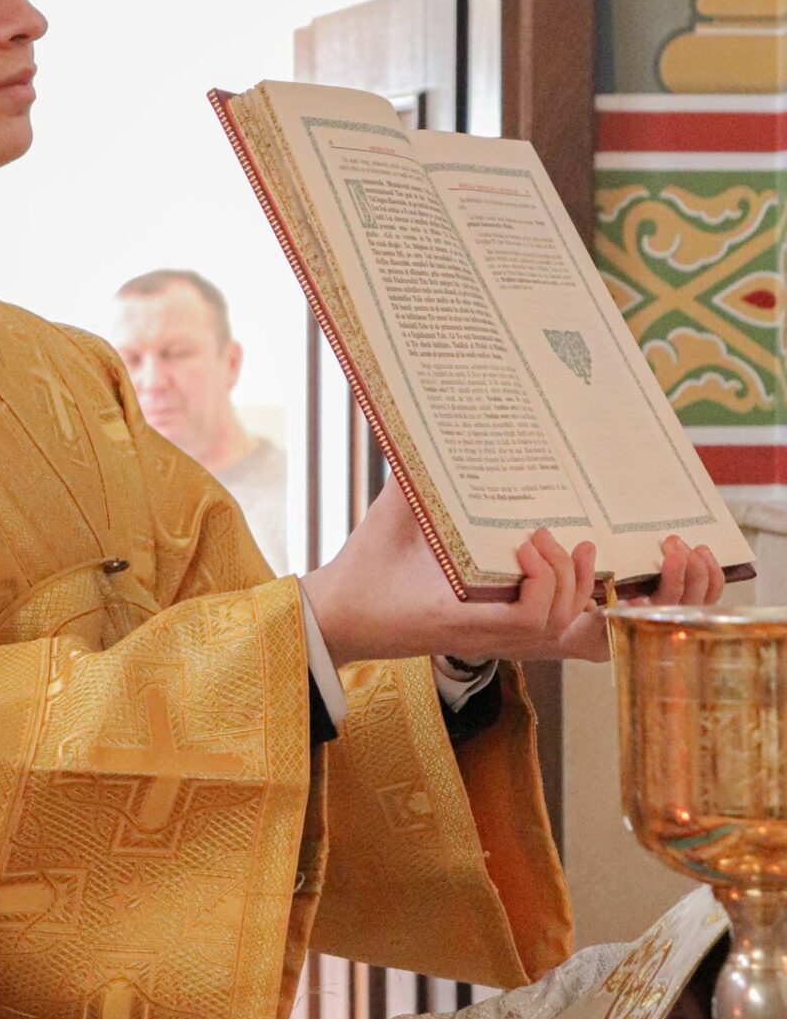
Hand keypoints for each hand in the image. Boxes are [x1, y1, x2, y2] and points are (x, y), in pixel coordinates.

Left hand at [301, 477, 727, 668]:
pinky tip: (530, 549)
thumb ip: (450, 453)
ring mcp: (505, 628)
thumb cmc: (386, 550)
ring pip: (577, 619)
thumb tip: (452, 387)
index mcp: (531, 588)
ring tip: (556, 537)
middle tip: (652, 542)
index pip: (615, 598)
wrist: (337, 596)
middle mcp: (526, 615)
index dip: (666, 584)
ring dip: (577, 576)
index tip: (679, 541)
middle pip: (618, 619)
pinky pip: (533, 623)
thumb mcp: (429, 494)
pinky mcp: (475, 632)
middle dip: (659, 587)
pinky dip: (542, 588)